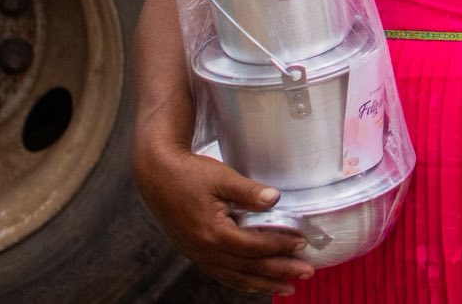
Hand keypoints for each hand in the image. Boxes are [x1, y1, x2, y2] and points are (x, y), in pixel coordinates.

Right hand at [132, 137, 312, 295]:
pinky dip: (241, 280)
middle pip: (248, 267)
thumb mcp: (221, 177)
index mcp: (212, 233)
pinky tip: (255, 283)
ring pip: (235, 276)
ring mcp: (197, 254)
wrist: (155, 175)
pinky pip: (221, 273)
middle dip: (279, 272)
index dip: (280, 246)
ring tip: (287, 287)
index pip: (254, 247)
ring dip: (263, 282)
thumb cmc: (188, 174)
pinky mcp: (194, 252)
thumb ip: (249, 191)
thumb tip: (276, 198)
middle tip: (306, 273)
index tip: (302, 243)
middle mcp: (204, 250)